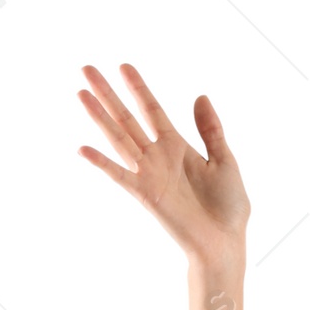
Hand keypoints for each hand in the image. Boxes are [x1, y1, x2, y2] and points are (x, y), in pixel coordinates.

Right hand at [76, 63, 248, 265]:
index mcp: (177, 146)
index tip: (123, 66)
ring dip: (99, 116)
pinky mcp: (145, 195)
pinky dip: (101, 163)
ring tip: (81, 93)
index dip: (138, 88)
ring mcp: (149, 174)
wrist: (225, 243)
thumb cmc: (228, 208)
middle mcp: (158, 157)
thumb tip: (200, 95)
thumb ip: (210, 130)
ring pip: (119, 138)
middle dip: (108, 93)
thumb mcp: (225, 161)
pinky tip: (83, 149)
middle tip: (86, 68)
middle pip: (127, 118)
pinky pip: (119, 175)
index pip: (152, 109)